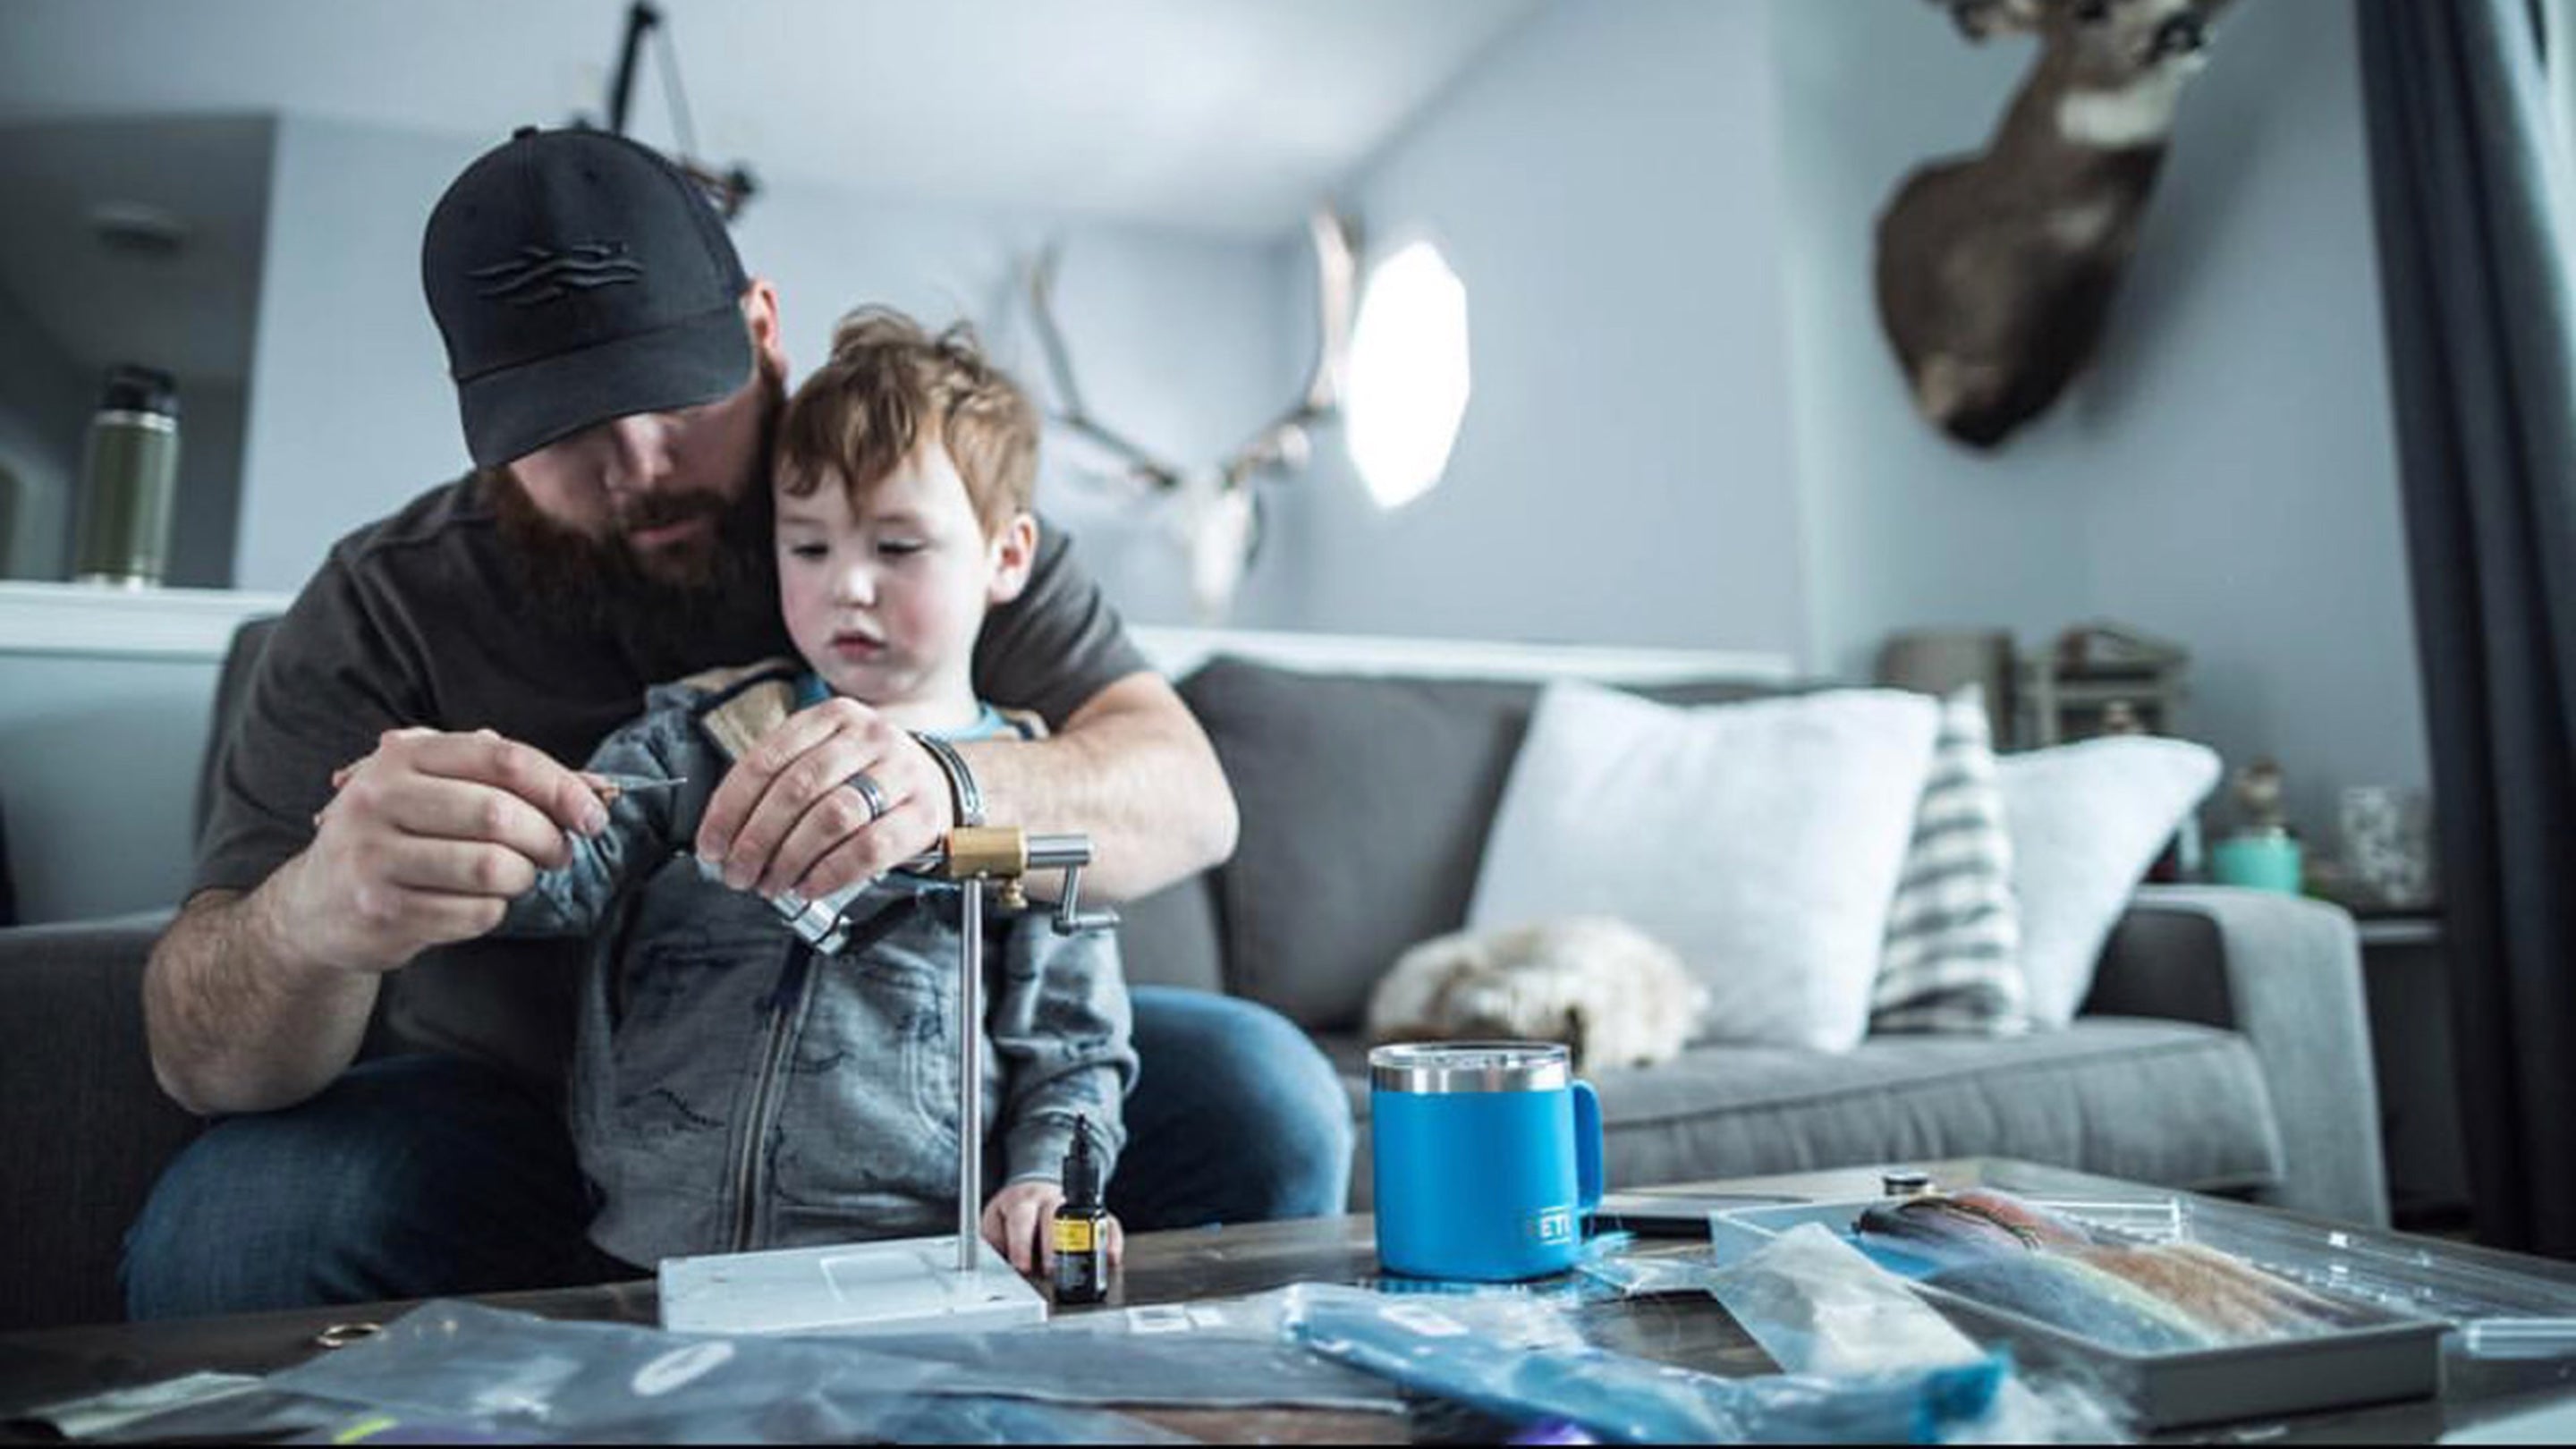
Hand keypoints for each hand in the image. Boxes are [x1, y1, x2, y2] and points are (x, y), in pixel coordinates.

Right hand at [278, 727, 606, 974]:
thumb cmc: (398, 836)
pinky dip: (495, 911)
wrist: (316, 903)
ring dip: (523, 878)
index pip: (502, 757)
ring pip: (493, 868)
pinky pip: (475, 913)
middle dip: (548, 839)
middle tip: (558, 854)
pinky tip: (477, 904)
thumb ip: (509, 782)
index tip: (593, 816)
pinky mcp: (381, 912)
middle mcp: (379, 800)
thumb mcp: (438, 790)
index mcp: (402, 757)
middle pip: (500, 814)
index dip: (561, 786)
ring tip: (517, 877)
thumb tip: (598, 790)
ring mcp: (374, 858)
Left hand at [694, 697, 952, 900]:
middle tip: (738, 873)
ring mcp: (901, 772)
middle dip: (757, 839)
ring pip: (833, 816)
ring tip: (772, 883)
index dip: (730, 808)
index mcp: (833, 717)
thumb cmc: (866, 779)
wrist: (939, 785)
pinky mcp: (923, 813)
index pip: (766, 760)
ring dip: (792, 858)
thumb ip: (778, 785)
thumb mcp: (824, 760)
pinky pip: (870, 847)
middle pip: (797, 788)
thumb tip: (725, 838)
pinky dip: (832, 872)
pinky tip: (810, 885)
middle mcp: (870, 736)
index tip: (711, 846)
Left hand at [981, 1180, 1123, 1275]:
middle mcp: (1049, 1200)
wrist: (1033, 1190)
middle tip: (1053, 1270)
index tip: (1023, 1266)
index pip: (1021, 1218)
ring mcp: (1074, 1205)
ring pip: (1083, 1219)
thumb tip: (993, 1266)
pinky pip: (1107, 1223)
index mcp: (1022, 1201)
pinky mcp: (1093, 1212)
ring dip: (1085, 1244)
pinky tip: (1111, 1257)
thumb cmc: (1013, 1214)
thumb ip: (993, 1243)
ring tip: (1086, 1267)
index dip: (1021, 1243)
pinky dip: (1111, 1240)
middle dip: (1053, 1246)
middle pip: (1054, 1218)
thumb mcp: (993, 1223)